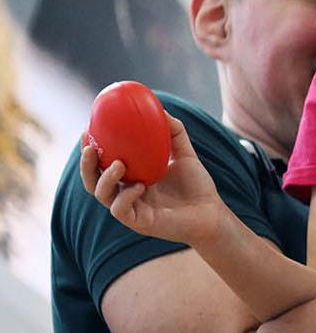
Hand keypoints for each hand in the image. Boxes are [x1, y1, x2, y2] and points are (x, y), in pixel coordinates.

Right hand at [80, 117, 225, 246]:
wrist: (212, 212)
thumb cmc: (196, 185)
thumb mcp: (185, 154)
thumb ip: (174, 132)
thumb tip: (162, 109)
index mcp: (130, 178)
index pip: (101, 165)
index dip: (89, 150)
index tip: (86, 131)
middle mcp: (125, 194)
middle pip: (92, 181)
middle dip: (86, 165)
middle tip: (91, 148)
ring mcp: (130, 209)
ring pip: (102, 195)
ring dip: (105, 178)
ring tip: (119, 164)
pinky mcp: (138, 223)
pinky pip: (121, 210)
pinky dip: (126, 196)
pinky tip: (140, 186)